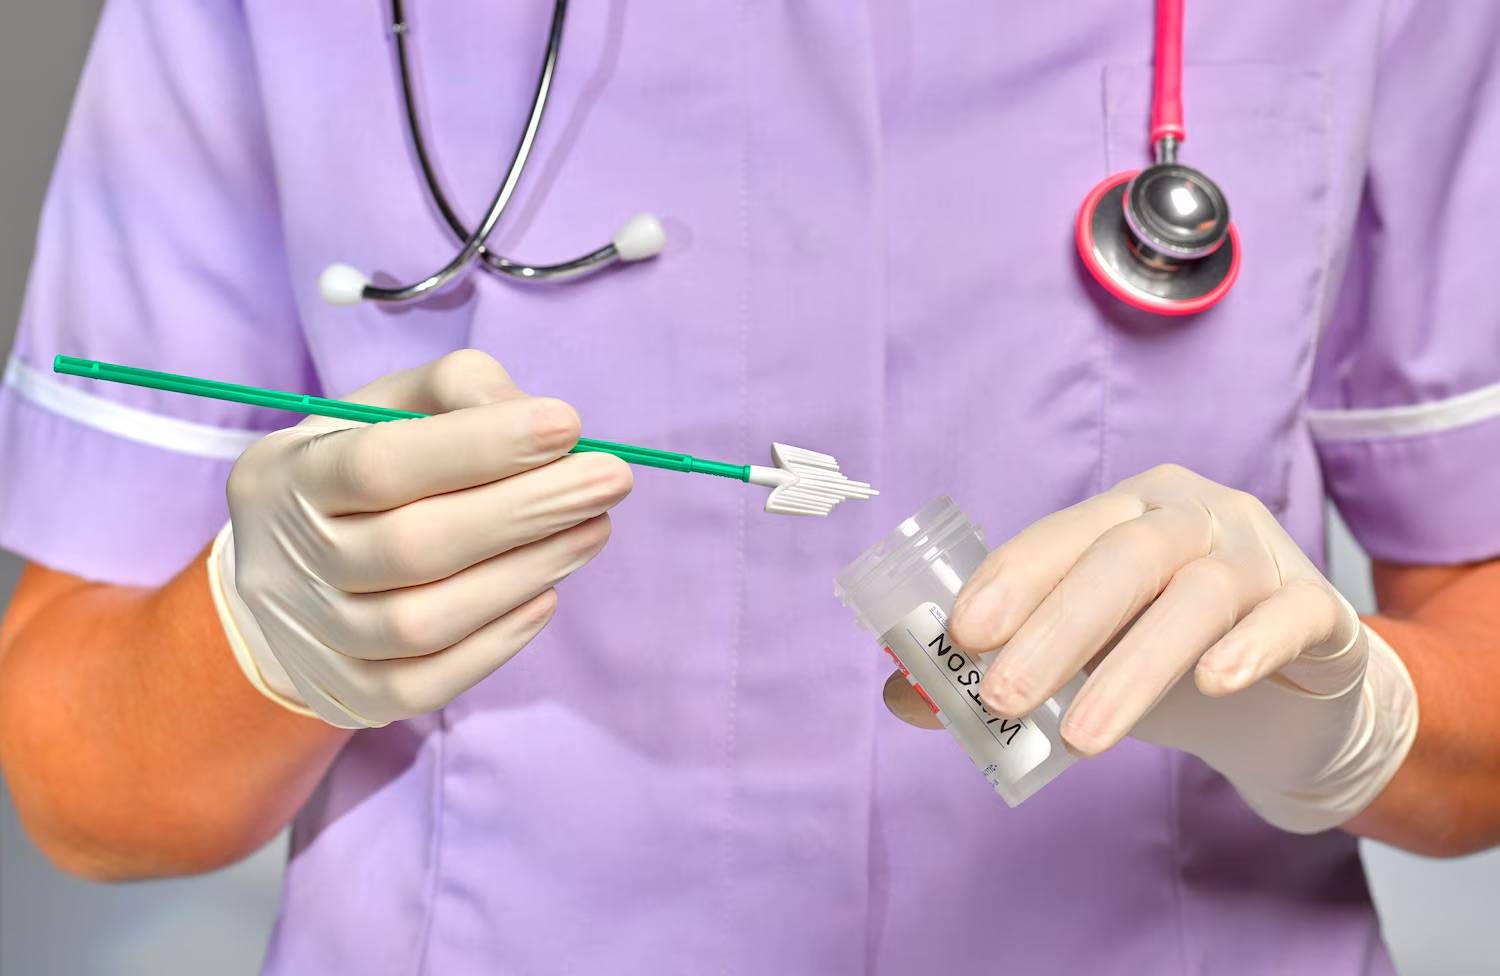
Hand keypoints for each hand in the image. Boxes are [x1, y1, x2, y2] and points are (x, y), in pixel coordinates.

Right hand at [212, 349, 632, 727]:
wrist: (284, 572)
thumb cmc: (359, 467)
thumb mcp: (388, 406)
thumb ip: (460, 391)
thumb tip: (543, 423)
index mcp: (286, 476)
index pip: (380, 463)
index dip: (480, 446)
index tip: (568, 424)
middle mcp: (286, 563)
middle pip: (413, 546)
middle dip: (527, 511)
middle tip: (610, 480)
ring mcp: (314, 639)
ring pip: (423, 622)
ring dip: (526, 572)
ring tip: (593, 529)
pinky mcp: (348, 696)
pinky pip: (427, 684)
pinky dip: (497, 641)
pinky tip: (547, 593)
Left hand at [885, 464, 1417, 832]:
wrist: (1291, 697)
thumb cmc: (1165, 659)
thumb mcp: (1082, 660)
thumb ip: (1002, 667)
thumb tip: (902, 696)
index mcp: (1127, 512)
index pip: (1061, 535)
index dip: (1010, 580)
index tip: (960, 638)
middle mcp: (1195, 516)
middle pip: (1124, 557)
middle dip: (1056, 629)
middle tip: (1002, 698)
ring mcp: (1261, 556)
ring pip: (1198, 594)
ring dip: (1133, 668)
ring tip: (1080, 740)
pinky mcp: (1320, 608)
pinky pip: (1290, 614)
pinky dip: (1249, 646)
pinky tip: (1214, 684)